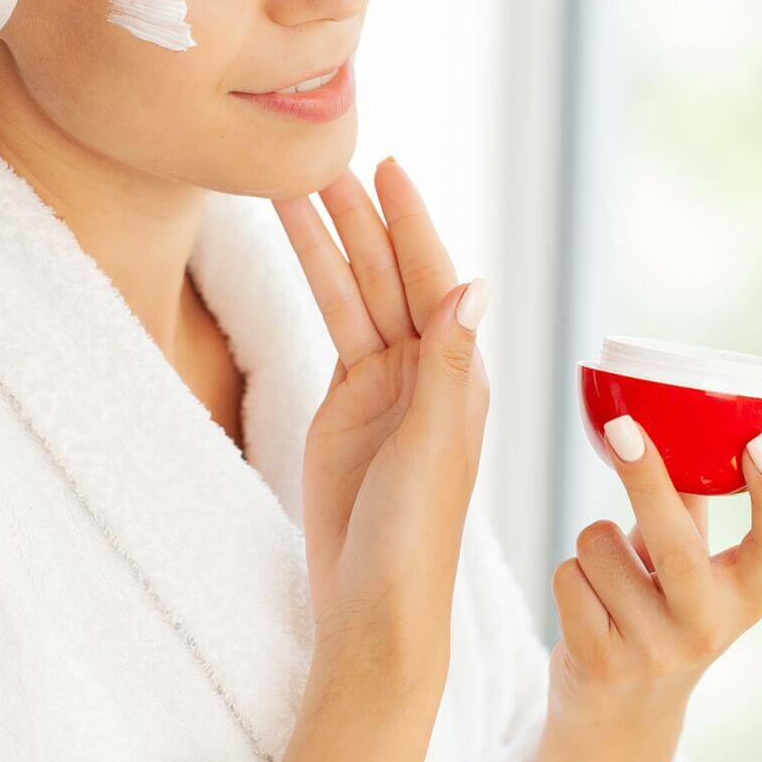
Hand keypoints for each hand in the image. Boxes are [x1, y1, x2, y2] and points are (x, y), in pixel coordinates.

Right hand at [271, 158, 490, 679]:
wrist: (374, 605)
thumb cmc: (417, 538)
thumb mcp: (432, 447)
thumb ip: (445, 366)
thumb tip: (470, 285)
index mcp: (460, 375)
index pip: (431, 279)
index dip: (408, 223)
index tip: (385, 167)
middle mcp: (427, 369)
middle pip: (386, 275)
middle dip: (357, 217)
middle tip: (318, 156)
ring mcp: (384, 385)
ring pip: (352, 294)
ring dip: (326, 240)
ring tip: (290, 186)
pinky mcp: (346, 405)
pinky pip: (331, 326)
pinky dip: (315, 283)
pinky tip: (304, 243)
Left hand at [549, 422, 761, 741]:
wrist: (620, 720)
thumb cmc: (655, 615)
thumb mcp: (690, 572)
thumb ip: (690, 509)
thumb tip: (681, 425)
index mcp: (744, 595)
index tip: (760, 444)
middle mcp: (709, 626)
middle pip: (678, 544)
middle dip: (646, 481)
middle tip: (623, 429)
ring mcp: (656, 650)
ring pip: (599, 545)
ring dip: (592, 542)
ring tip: (610, 577)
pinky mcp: (603, 662)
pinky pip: (568, 576)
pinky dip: (569, 576)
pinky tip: (588, 606)